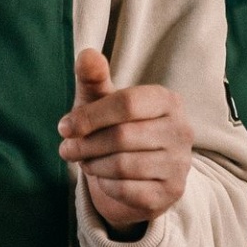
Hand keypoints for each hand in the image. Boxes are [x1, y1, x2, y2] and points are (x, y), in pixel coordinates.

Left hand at [59, 49, 192, 231]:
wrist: (139, 175)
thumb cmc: (116, 128)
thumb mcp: (102, 102)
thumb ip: (93, 78)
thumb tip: (87, 54)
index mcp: (167, 100)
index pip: (126, 104)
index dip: (89, 116)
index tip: (64, 127)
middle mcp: (182, 130)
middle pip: (122, 136)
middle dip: (85, 145)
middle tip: (67, 149)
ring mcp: (180, 163)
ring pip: (122, 166)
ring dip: (93, 165)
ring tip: (86, 161)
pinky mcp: (171, 192)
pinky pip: (127, 190)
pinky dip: (106, 186)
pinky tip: (103, 179)